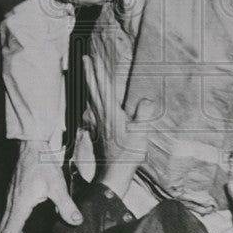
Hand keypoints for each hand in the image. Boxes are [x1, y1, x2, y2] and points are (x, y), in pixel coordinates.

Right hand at [0, 139, 81, 232]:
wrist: (31, 146)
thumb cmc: (42, 164)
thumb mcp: (57, 184)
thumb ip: (65, 204)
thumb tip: (76, 221)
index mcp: (19, 206)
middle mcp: (12, 205)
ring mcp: (11, 201)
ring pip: (4, 228)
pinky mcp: (14, 197)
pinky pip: (9, 219)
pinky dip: (12, 232)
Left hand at [84, 53, 150, 197]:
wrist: (114, 174)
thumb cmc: (128, 154)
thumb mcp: (140, 134)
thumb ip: (142, 114)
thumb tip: (147, 98)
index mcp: (111, 113)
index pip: (103, 88)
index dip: (97, 72)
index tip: (91, 59)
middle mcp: (102, 115)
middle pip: (94, 90)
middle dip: (90, 73)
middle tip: (85, 58)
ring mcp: (99, 123)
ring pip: (92, 98)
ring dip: (90, 84)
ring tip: (88, 72)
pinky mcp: (99, 130)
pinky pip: (94, 109)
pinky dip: (92, 98)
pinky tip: (92, 99)